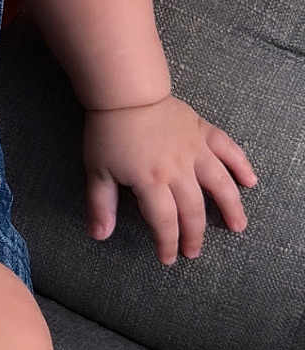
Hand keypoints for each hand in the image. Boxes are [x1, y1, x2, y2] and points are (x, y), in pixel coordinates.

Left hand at [83, 95, 257, 265]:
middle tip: (194, 251)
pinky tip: (250, 181)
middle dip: (194, 234)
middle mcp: (179, 170)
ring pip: (220, 184)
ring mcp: (195, 150)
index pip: (165, 222)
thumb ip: (101, 204)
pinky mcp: (204, 132)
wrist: (126, 92)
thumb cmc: (109, 131)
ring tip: (237, 226)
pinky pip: (228, 150)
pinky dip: (241, 165)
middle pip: (193, 210)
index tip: (168, 258)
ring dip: (231, 207)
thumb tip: (100, 236)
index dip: (167, 243)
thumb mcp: (97, 170)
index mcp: (152, 181)